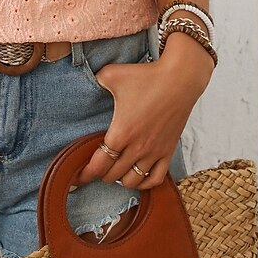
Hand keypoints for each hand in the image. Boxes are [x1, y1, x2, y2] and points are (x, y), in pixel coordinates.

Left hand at [70, 41, 212, 190]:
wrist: (179, 80)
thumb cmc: (145, 77)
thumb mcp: (111, 74)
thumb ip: (95, 81)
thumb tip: (87, 82)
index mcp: (120, 133)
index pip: (99, 164)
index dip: (86, 174)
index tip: (77, 178)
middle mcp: (137, 147)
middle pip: (113, 174)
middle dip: (100, 175)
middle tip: (93, 172)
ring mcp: (154, 151)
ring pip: (133, 180)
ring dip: (120, 180)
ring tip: (113, 173)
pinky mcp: (168, 150)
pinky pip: (156, 178)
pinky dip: (144, 183)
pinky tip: (137, 178)